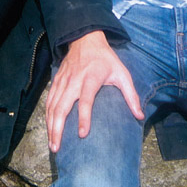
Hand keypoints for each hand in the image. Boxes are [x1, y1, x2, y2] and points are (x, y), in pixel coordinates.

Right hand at [45, 31, 143, 152]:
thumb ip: (131, 95)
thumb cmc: (106, 59)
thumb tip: (140, 116)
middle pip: (62, 107)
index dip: (84, 118)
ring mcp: (63, 81)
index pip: (86, 100)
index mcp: (91, 78)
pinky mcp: (56, 81)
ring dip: (50, 126)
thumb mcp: (122, 73)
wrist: (85, 38)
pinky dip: (47, 115)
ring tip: (52, 143)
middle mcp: (74, 80)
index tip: (82, 134)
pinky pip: (49, 100)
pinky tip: (48, 127)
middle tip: (57, 148)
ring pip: (52, 106)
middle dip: (58, 129)